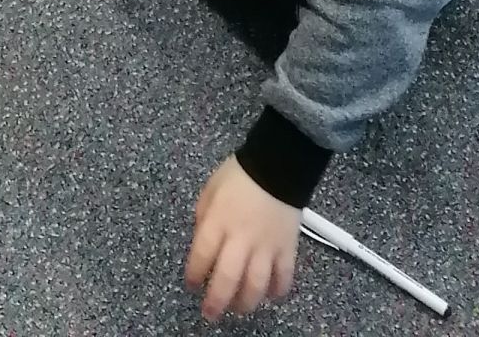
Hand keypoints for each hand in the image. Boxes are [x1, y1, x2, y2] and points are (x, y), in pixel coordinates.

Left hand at [185, 158, 299, 320]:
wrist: (277, 164)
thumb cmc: (239, 175)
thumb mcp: (211, 189)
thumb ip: (204, 216)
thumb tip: (201, 240)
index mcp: (218, 221)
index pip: (202, 255)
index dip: (194, 274)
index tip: (191, 284)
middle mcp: (241, 237)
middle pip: (228, 277)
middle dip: (216, 301)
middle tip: (210, 314)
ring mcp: (266, 245)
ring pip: (256, 284)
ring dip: (246, 302)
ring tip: (238, 308)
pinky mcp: (288, 248)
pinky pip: (284, 276)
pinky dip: (278, 290)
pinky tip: (270, 295)